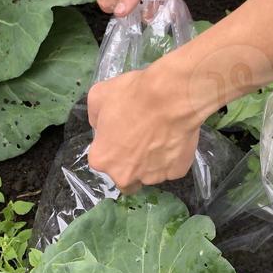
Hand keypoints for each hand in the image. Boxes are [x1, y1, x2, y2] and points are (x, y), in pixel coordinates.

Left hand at [88, 67, 200, 191]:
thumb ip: (95, 117)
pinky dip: (173, 157)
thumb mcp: (99, 95)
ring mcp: (153, 177)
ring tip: (160, 135)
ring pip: (150, 173)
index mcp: (103, 159)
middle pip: (124, 176)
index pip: (102, 159)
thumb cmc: (133, 96)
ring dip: (152, 161)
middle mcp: (125, 175)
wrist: (173, 96)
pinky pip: (173, 167)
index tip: (120, 132)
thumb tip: (100, 126)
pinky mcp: (177, 172)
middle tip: (140, 139)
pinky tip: (175, 138)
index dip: (111, 144)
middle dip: (130, 163)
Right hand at [96, 0, 213, 16]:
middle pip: (124, 2)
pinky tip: (166, 18)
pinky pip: (164, 10)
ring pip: (144, 10)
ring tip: (151, 23)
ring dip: (146, 19)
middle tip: (133, 25)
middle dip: (126, 15)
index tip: (116, 9)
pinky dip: (164, 16)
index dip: (106, 1)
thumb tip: (119, 14)